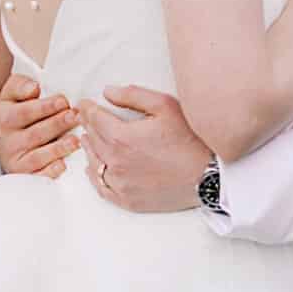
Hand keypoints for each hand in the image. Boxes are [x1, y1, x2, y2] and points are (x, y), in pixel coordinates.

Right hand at [0, 74, 78, 178]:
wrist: (8, 137)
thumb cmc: (18, 111)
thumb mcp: (14, 93)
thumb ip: (21, 85)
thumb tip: (32, 88)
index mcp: (6, 117)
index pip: (23, 112)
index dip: (44, 107)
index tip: (63, 101)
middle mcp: (9, 140)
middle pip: (34, 134)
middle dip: (56, 125)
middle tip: (74, 116)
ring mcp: (16, 159)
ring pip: (37, 156)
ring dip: (57, 148)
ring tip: (74, 140)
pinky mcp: (24, 174)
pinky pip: (37, 176)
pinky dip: (49, 172)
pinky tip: (62, 165)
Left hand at [80, 86, 211, 213]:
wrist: (208, 175)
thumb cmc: (190, 139)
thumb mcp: (165, 106)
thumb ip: (133, 96)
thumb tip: (107, 92)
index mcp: (121, 137)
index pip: (94, 119)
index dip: (87, 109)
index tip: (84, 104)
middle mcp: (115, 161)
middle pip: (92, 139)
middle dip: (89, 125)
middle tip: (88, 118)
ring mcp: (120, 183)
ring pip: (93, 162)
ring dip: (89, 148)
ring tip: (89, 139)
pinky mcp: (127, 199)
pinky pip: (100, 187)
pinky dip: (93, 175)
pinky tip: (93, 168)